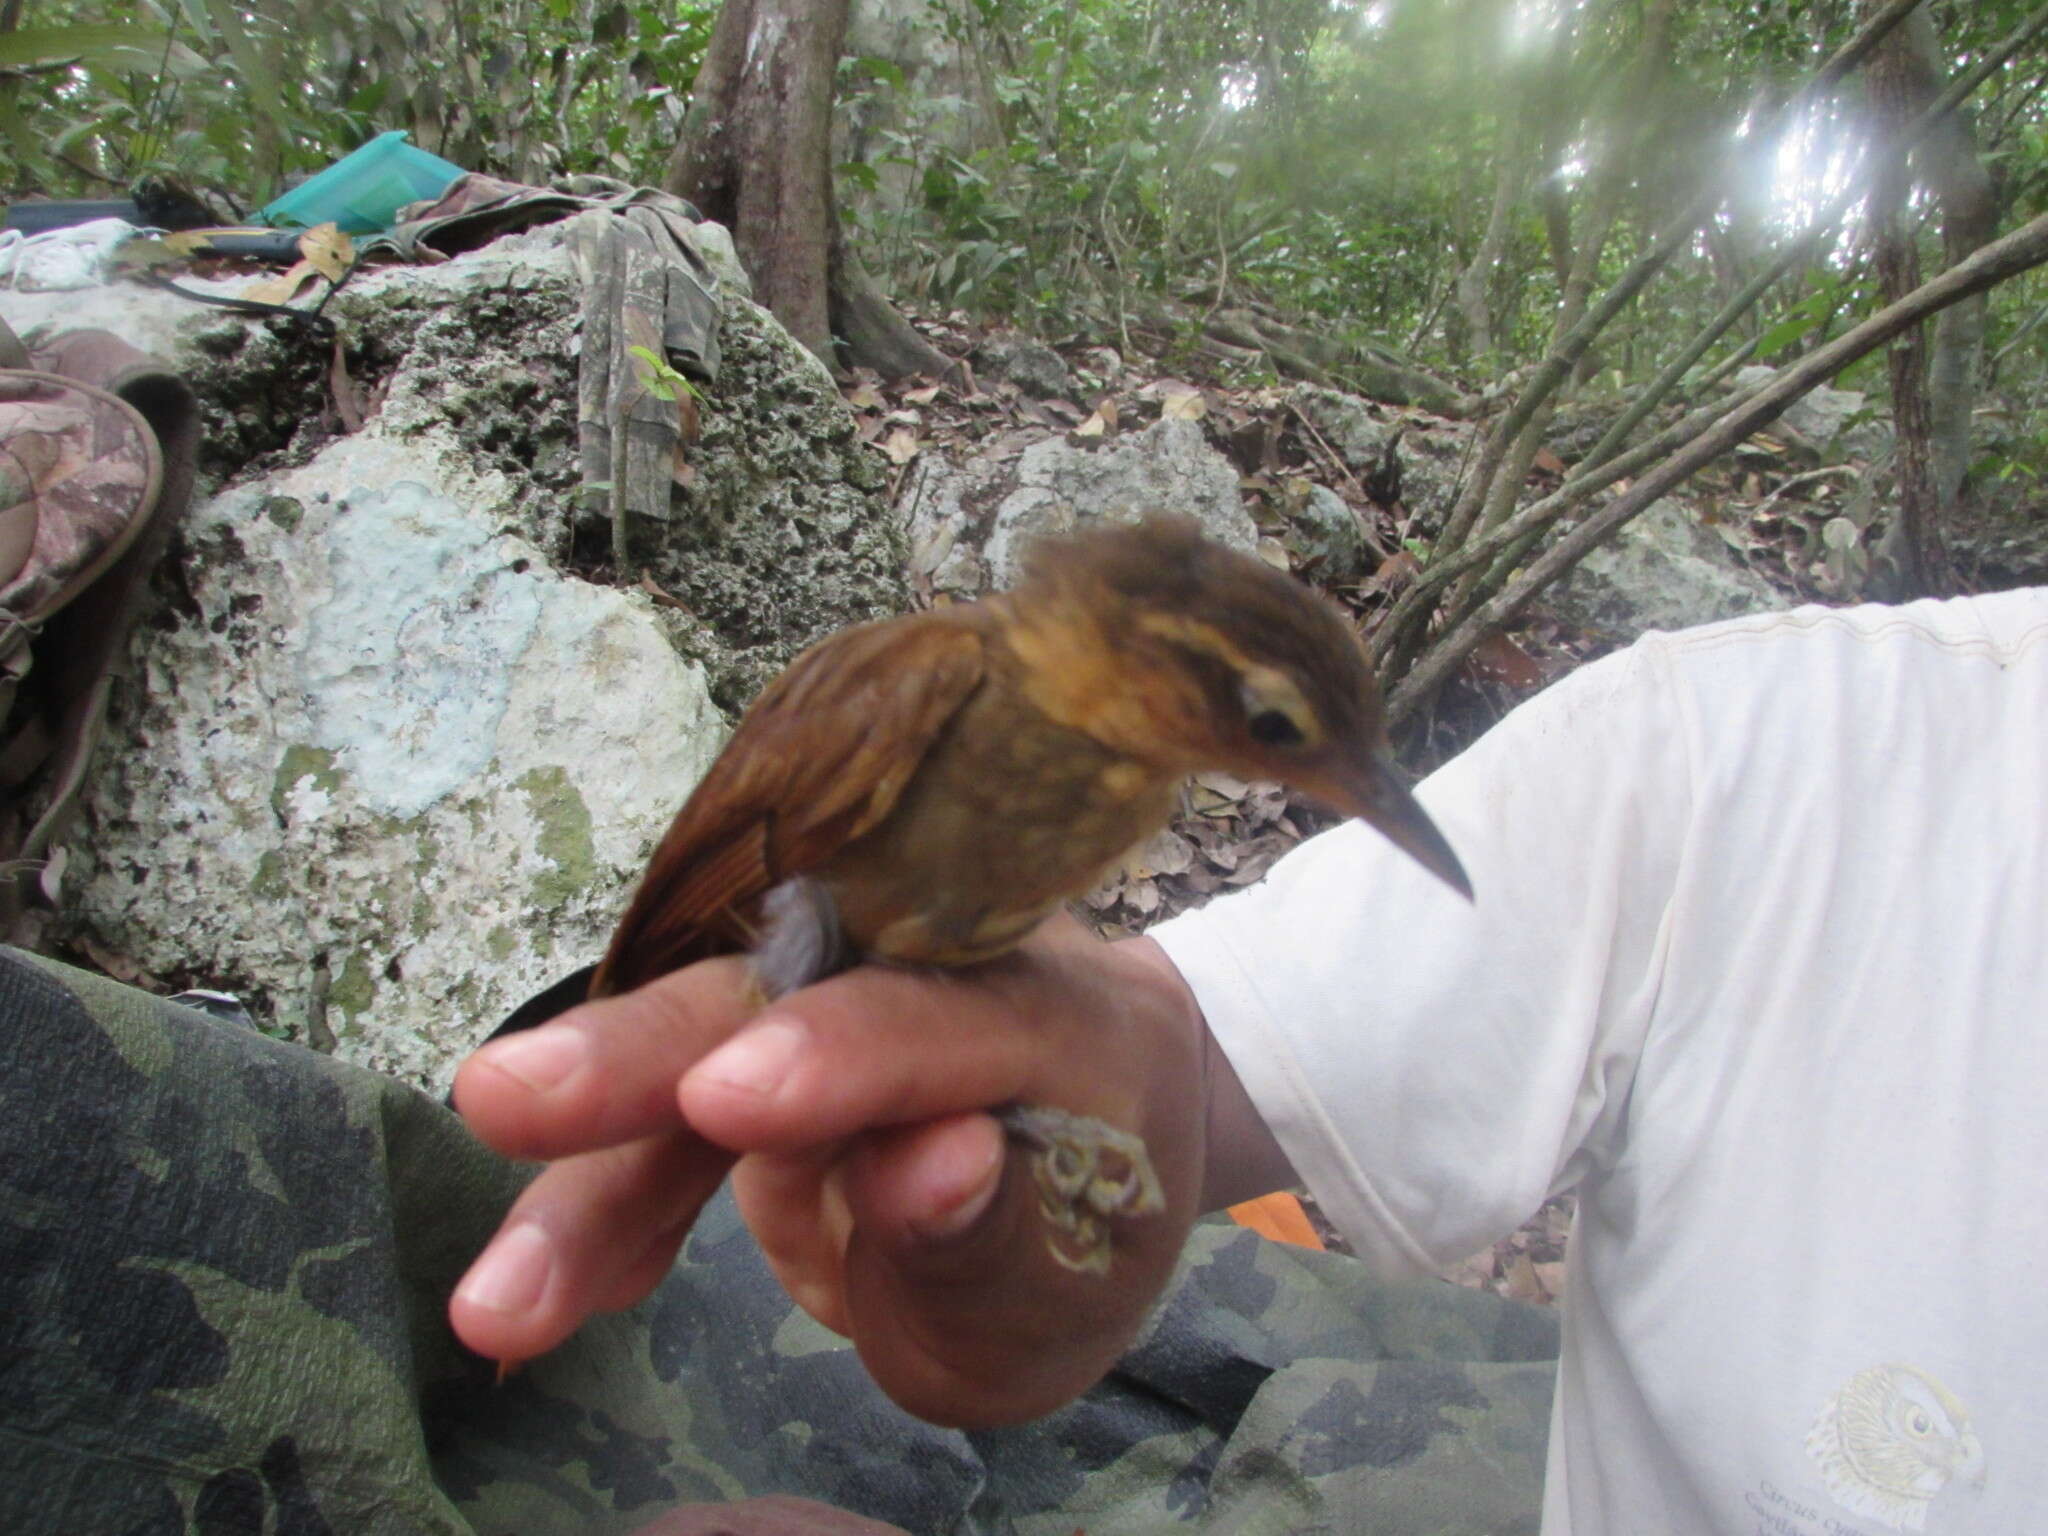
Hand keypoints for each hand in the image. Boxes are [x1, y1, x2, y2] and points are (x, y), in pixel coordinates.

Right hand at [448, 916, 1210, 1426]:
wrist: (1087, 1149)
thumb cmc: (1087, 1225)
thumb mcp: (1067, 1276)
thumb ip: (993, 1228)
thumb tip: (930, 1164)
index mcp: (1052, 1014)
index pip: (939, 1019)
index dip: (839, 1054)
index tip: (729, 1099)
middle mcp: (923, 969)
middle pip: (771, 990)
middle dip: (638, 1054)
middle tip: (509, 1098)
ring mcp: (827, 997)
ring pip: (683, 1061)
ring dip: (582, 1179)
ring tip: (492, 1307)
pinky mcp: (753, 1046)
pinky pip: (662, 1132)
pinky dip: (602, 1215)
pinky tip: (533, 1304)